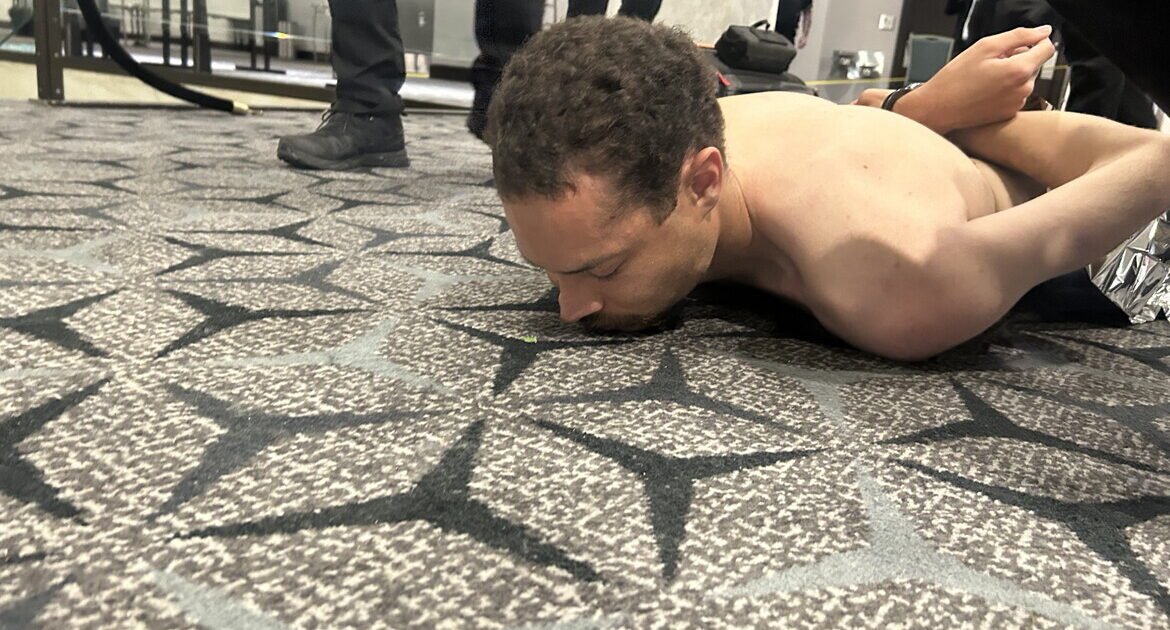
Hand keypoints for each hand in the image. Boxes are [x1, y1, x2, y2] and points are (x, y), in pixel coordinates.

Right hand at [854, 26, 1055, 133]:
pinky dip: (1004, 89)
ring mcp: (1017, 103)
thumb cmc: (956, 79)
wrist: (938, 109)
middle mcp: (1023, 89)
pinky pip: (1015, 94)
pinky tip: (984, 91)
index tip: (1018, 43)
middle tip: (990, 63)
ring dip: (1010, 74)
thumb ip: (1019, 36)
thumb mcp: (985, 47)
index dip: (1035, 41)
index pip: (1048, 48)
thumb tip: (1043, 32)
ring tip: (985, 79)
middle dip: (1017, 58)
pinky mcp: (1009, 113)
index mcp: (1019, 70)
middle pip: (1034, 64)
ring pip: (1024, 79)